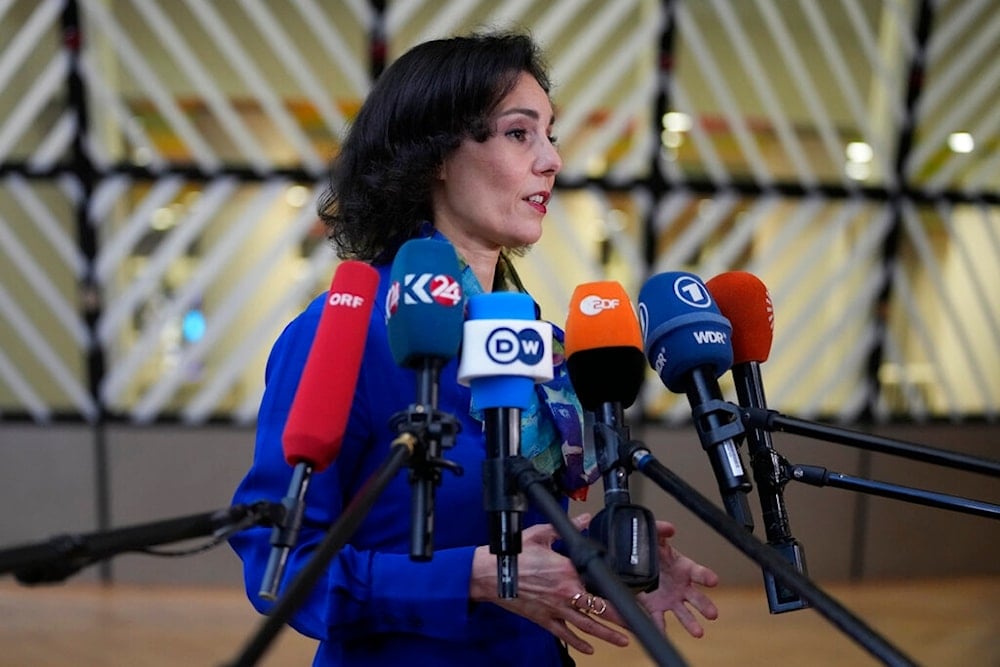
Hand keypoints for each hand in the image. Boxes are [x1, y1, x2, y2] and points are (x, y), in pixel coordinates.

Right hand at [469, 513, 629, 655]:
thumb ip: (567, 529)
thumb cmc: (515, 555)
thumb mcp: (541, 535)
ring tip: (623, 641)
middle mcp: (566, 593)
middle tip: (637, 626)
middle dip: (621, 619)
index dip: (618, 590)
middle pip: (600, 609)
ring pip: (587, 626)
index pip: (600, 582)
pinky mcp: (544, 619)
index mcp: (568, 570)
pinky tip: (589, 649)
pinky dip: (578, 643)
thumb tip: (584, 520)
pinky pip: (565, 634)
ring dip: (607, 635)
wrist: (490, 574)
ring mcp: (556, 609)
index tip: (634, 594)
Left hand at [636, 520, 718, 637]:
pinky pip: (659, 621)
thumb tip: (669, 528)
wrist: (635, 562)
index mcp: (684, 568)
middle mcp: (681, 586)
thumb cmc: (653, 551)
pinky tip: (663, 637)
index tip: (714, 580)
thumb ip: (660, 530)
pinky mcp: (656, 608)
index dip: (706, 576)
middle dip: (705, 606)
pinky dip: (660, 630)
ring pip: (683, 613)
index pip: (699, 573)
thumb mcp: (655, 537)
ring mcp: (671, 599)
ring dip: (691, 623)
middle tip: (713, 614)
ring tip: (698, 632)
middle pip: (697, 598)